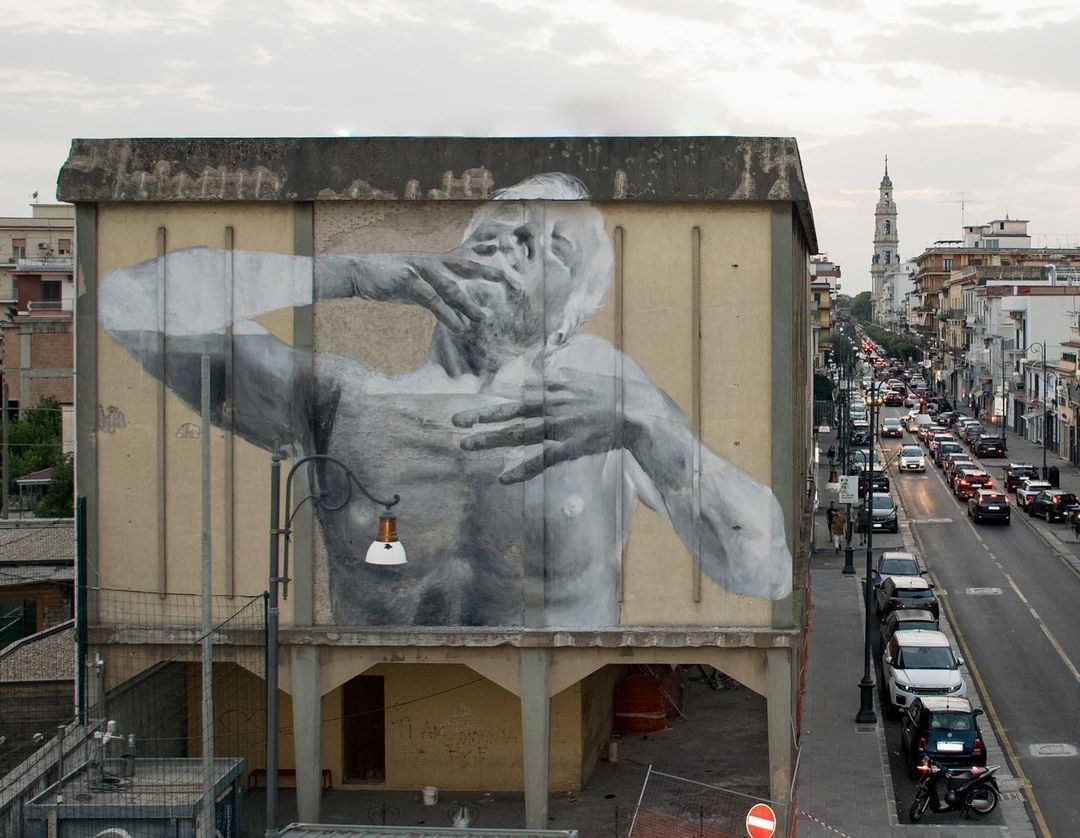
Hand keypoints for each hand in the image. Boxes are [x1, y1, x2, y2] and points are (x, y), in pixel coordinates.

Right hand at [390, 253, 519, 332]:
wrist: (358, 272)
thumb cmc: (390, 278)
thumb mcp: (417, 280)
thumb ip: (438, 289)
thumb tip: (458, 309)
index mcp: (434, 261)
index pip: (465, 255)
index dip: (485, 253)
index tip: (507, 254)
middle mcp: (430, 262)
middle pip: (465, 265)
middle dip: (488, 271)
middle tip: (510, 281)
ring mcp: (419, 270)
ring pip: (449, 287)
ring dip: (467, 304)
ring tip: (482, 319)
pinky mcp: (406, 281)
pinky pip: (430, 299)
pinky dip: (445, 314)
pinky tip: (457, 326)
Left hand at [452, 368, 620, 483]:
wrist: (636, 412)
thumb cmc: (612, 394)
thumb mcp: (582, 376)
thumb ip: (558, 375)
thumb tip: (541, 369)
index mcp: (554, 387)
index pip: (516, 393)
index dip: (493, 401)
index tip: (471, 408)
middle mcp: (551, 405)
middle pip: (509, 411)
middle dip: (480, 416)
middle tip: (455, 422)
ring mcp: (559, 427)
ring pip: (518, 434)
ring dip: (490, 440)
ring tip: (466, 445)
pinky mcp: (569, 448)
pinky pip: (541, 461)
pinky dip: (522, 470)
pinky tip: (503, 478)